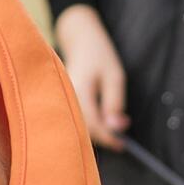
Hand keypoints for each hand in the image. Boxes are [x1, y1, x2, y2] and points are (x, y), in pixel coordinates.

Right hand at [54, 5, 127, 148]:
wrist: (78, 38)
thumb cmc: (98, 54)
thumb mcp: (114, 76)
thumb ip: (114, 102)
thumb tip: (117, 128)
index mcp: (79, 91)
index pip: (93, 125)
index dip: (108, 138)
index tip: (122, 145)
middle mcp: (65, 98)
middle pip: (82, 130)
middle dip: (102, 137)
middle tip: (120, 140)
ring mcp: (61, 99)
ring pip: (77, 126)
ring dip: (95, 132)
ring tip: (111, 128)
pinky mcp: (61, 100)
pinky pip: (74, 118)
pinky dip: (88, 124)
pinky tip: (99, 121)